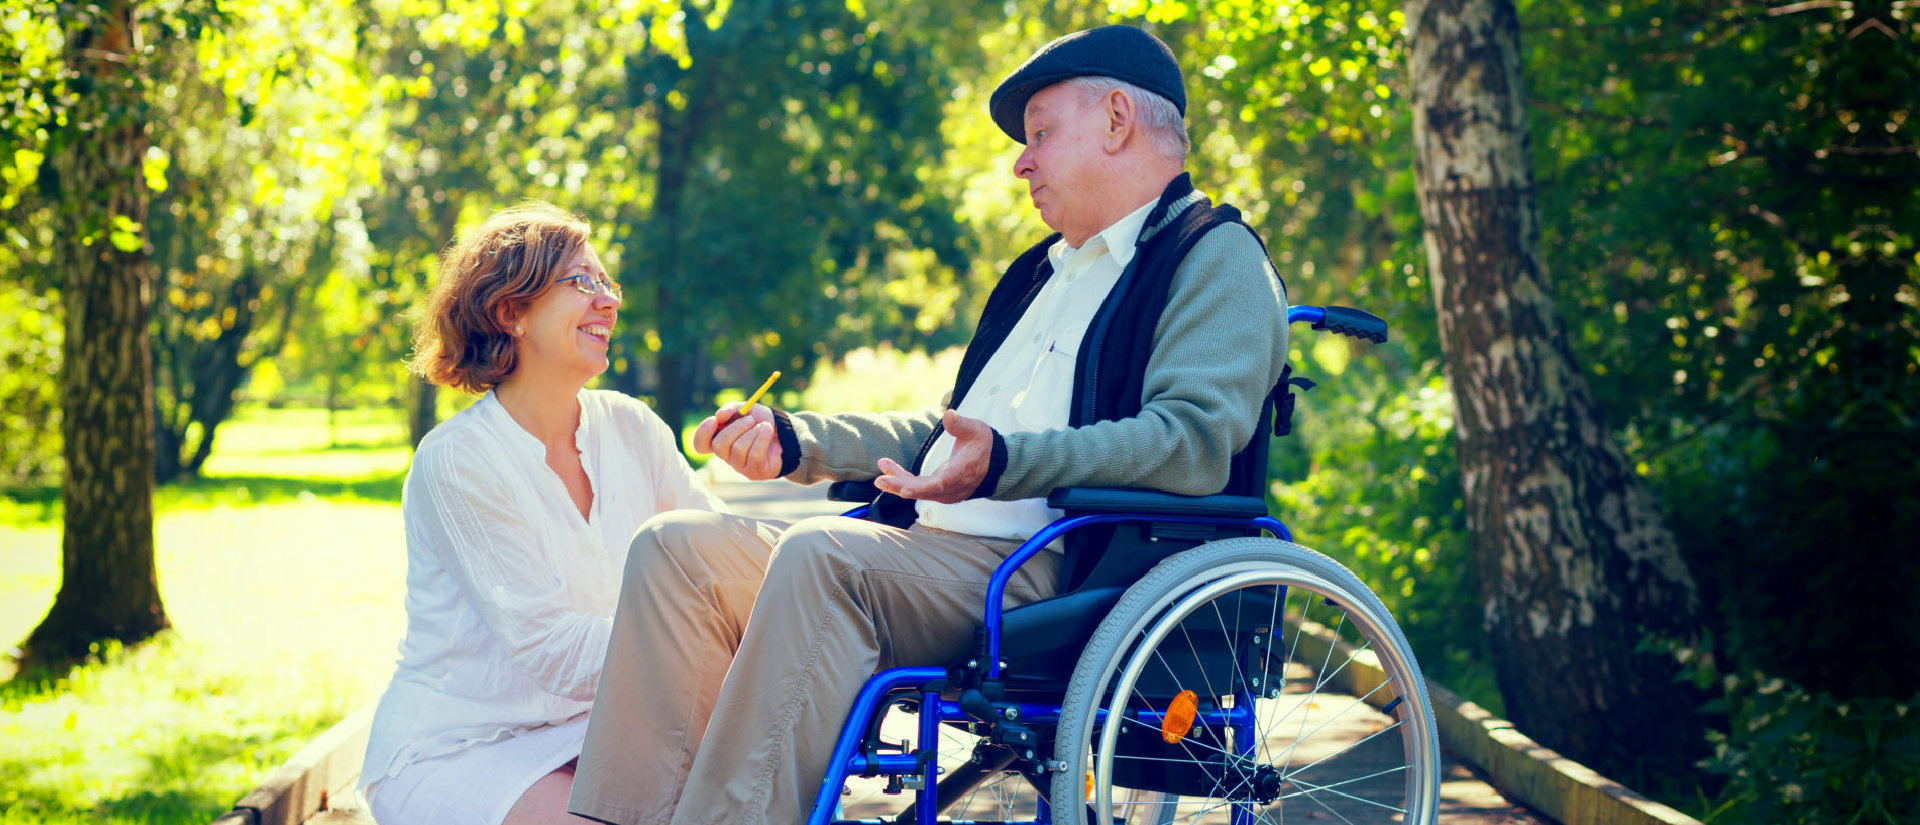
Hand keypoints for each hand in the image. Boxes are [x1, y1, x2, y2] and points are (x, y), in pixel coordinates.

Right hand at [692, 402, 782, 480]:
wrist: (785, 432)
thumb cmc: (761, 422)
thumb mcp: (745, 409)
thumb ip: (730, 409)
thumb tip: (719, 416)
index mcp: (720, 439)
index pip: (700, 444)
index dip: (702, 433)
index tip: (714, 420)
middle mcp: (727, 455)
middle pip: (719, 446)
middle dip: (735, 428)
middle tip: (750, 419)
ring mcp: (740, 465)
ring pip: (738, 449)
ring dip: (752, 433)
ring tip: (765, 426)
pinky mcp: (755, 471)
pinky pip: (754, 456)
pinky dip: (762, 439)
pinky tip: (768, 431)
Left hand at [873, 409, 993, 503]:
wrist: (994, 463)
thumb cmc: (983, 445)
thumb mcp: (976, 430)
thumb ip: (961, 424)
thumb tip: (949, 415)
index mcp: (961, 473)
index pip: (940, 484)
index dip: (921, 488)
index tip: (903, 489)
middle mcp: (953, 487)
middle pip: (924, 491)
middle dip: (901, 486)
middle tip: (881, 480)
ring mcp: (946, 492)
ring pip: (919, 491)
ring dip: (899, 482)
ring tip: (882, 470)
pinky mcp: (940, 491)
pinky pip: (920, 488)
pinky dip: (905, 481)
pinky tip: (890, 470)